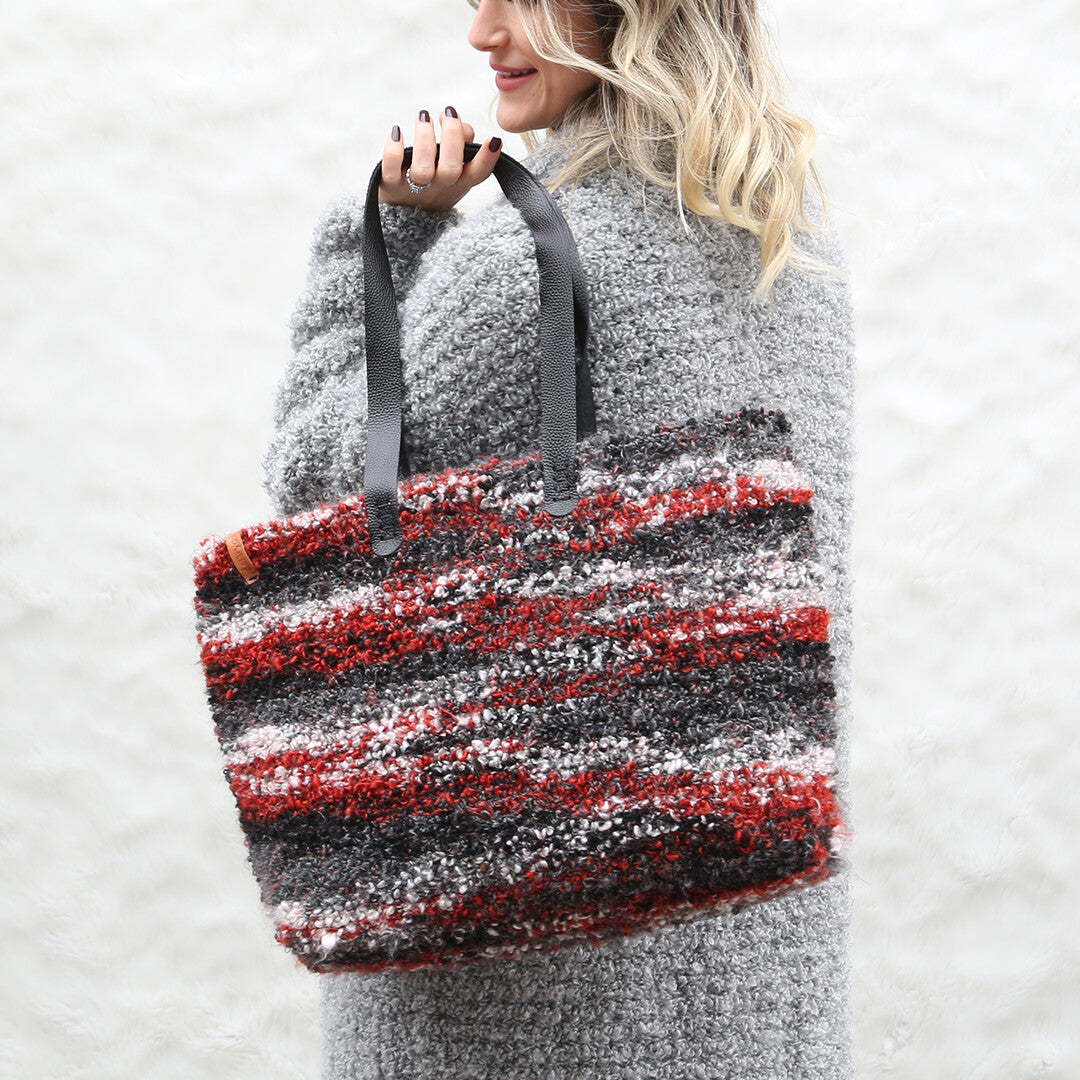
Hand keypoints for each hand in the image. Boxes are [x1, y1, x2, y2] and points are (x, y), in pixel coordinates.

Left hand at [378, 107, 502, 212]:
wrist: (403, 215)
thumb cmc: (433, 183)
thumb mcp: (456, 170)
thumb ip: (463, 145)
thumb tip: (462, 125)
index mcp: (459, 183)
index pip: (478, 174)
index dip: (487, 159)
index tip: (492, 140)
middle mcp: (439, 188)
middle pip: (450, 169)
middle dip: (451, 137)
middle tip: (447, 113)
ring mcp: (414, 189)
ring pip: (422, 170)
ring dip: (424, 139)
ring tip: (423, 117)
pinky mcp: (390, 186)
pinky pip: (390, 169)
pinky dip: (393, 150)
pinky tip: (397, 132)